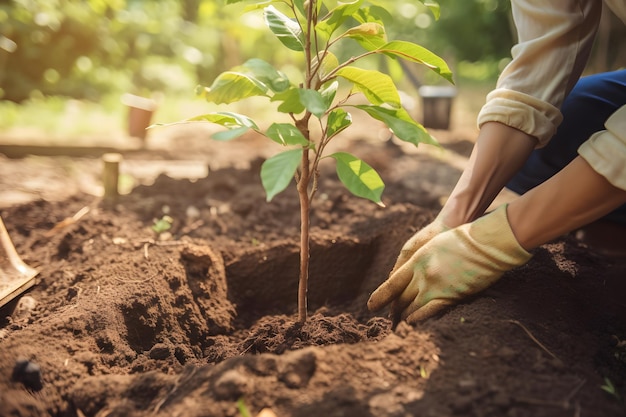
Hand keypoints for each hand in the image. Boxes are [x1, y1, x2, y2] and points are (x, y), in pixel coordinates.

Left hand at [367, 205, 531, 323]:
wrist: (484, 243)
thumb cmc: (458, 239)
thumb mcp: (430, 245)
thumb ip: (415, 260)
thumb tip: (402, 275)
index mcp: (416, 260)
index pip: (392, 284)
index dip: (381, 297)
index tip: (372, 306)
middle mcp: (422, 275)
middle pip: (401, 298)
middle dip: (392, 309)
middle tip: (386, 318)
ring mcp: (435, 287)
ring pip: (412, 307)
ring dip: (404, 315)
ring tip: (397, 322)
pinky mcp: (450, 296)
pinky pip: (429, 312)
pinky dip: (418, 318)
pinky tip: (412, 322)